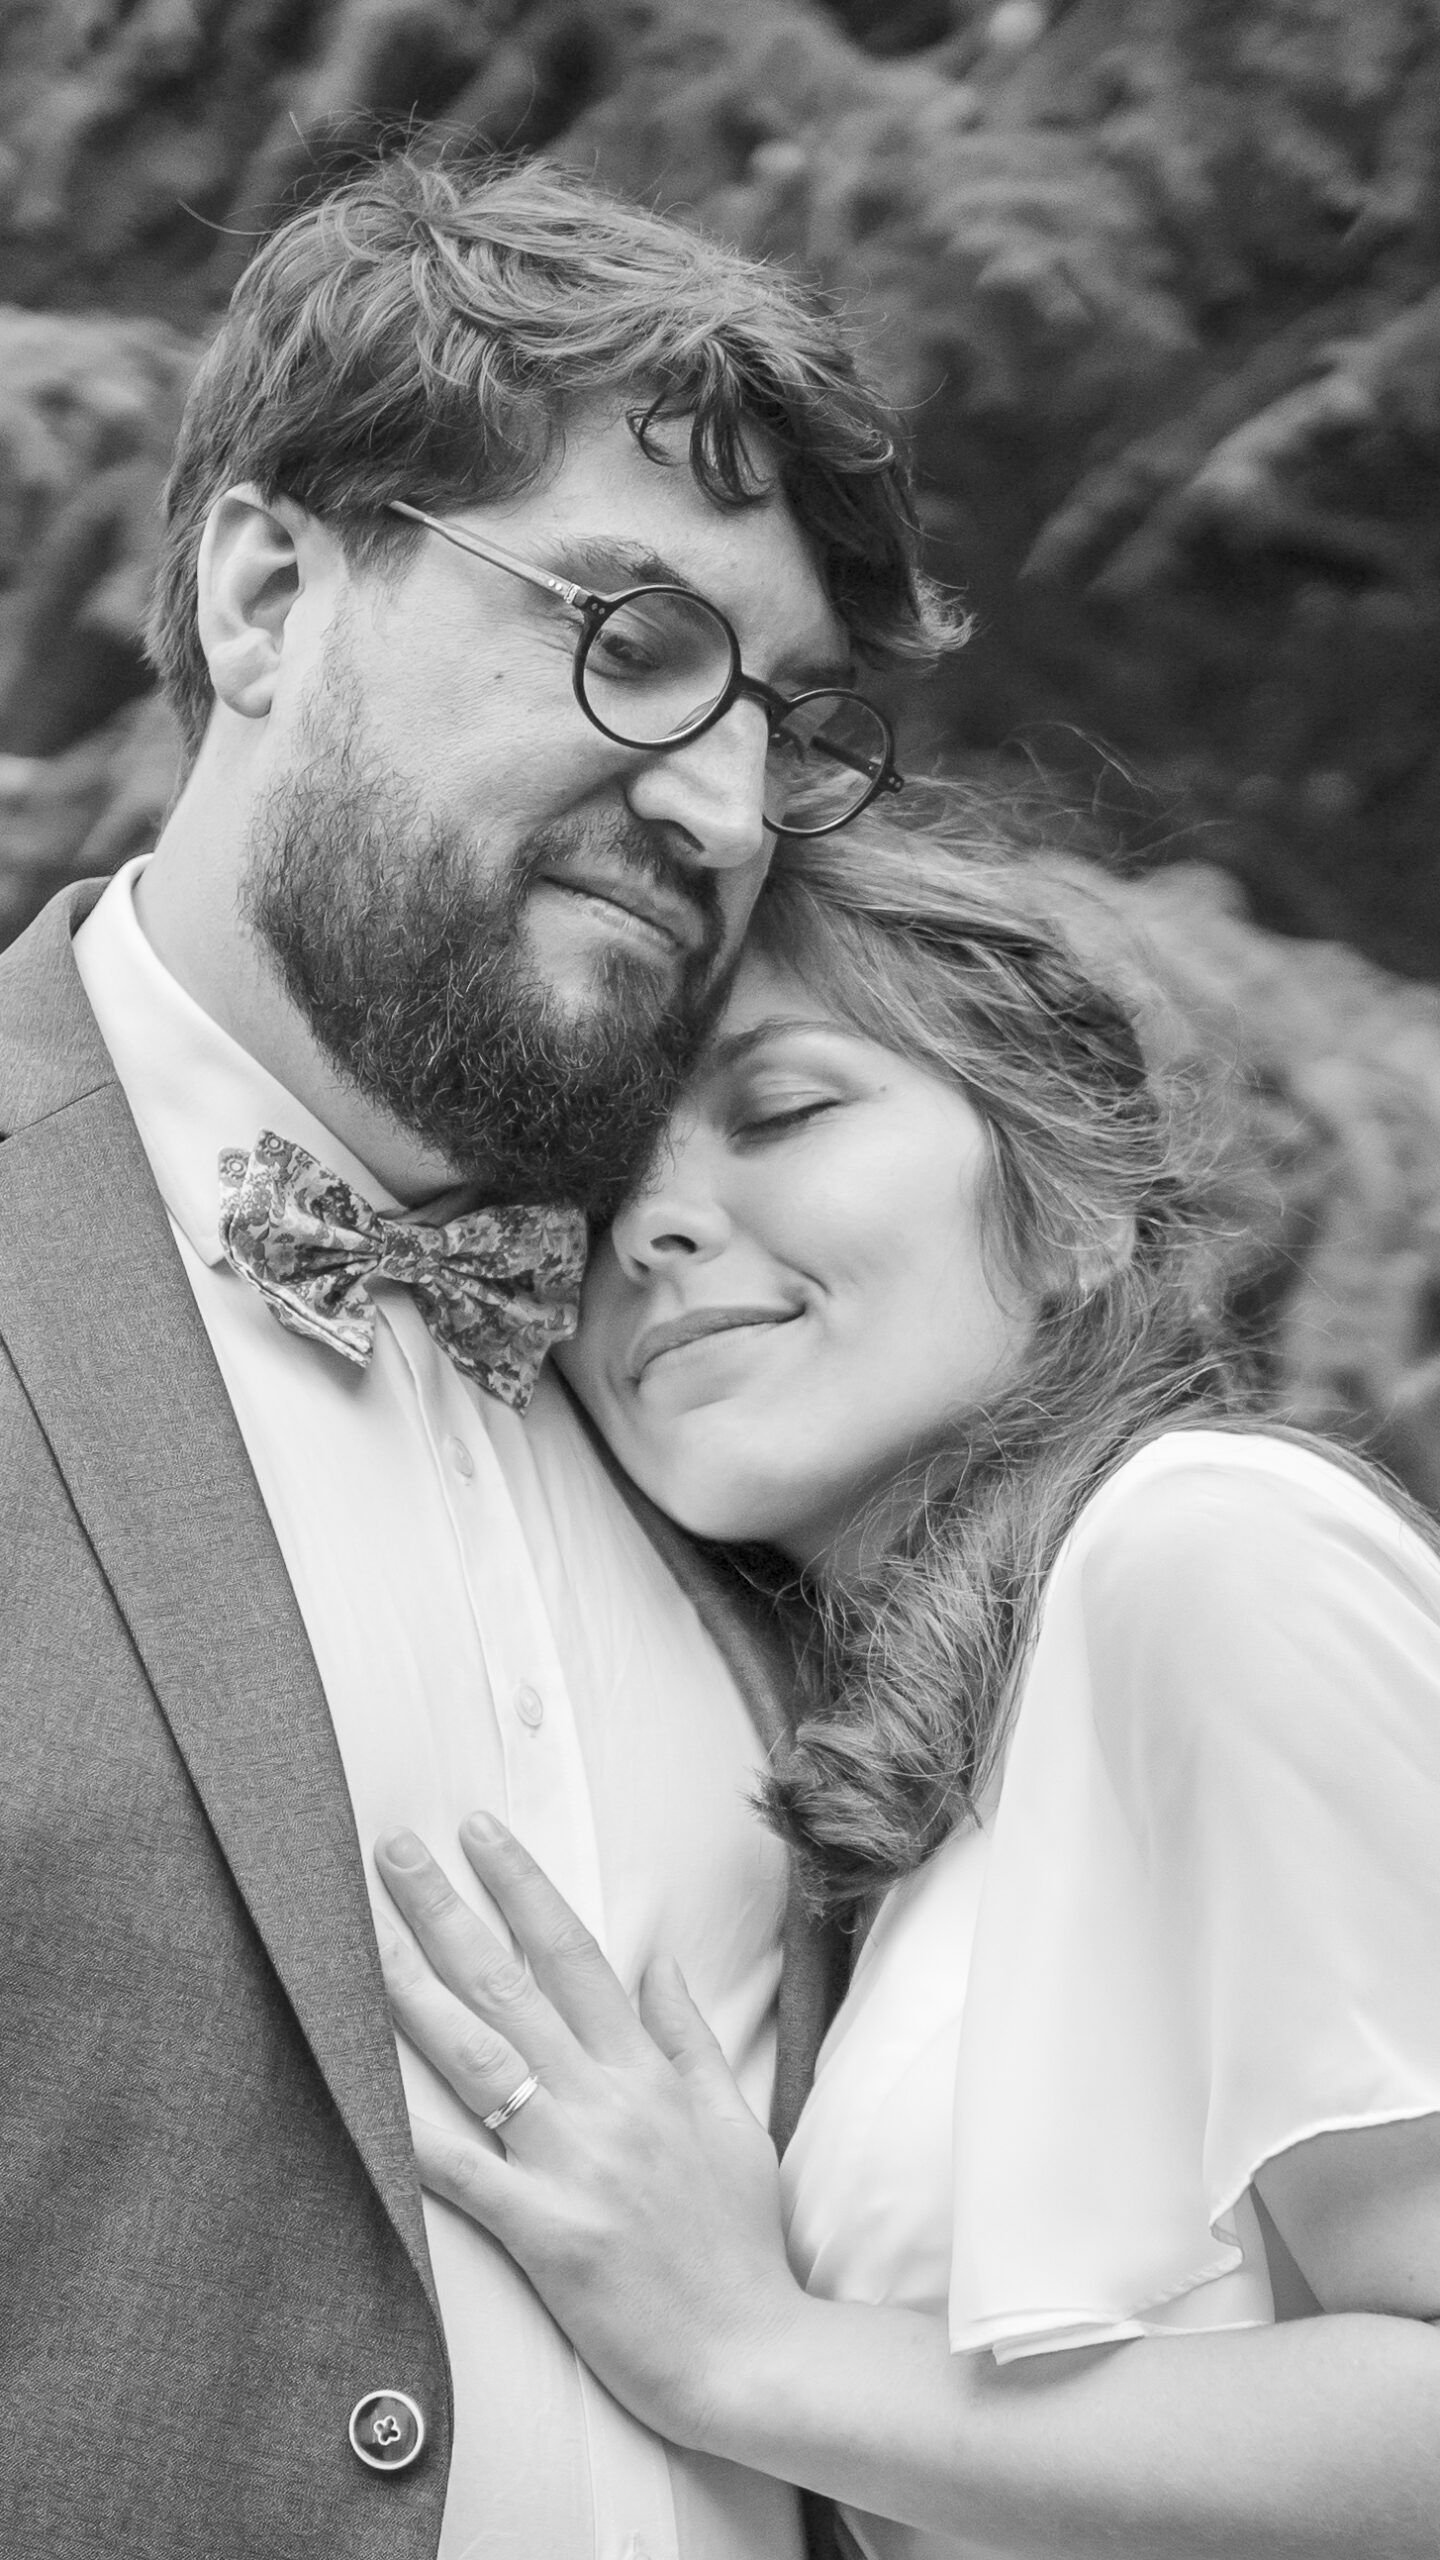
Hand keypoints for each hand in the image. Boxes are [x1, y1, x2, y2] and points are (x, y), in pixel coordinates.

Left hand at [373, 1814, 808, 2450]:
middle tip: (391, 1851)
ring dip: (415, 1992)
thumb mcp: (735, 2120)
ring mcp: (573, 2165)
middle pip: (510, 1985)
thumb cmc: (739, 2242)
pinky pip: (465, 2173)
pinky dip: (414, 2134)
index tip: (478, 1832)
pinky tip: (366, 2091)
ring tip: (365, 1938)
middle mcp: (605, 2102)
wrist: (750, 2353)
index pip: (574, 1952)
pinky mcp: (546, 2233)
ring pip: (478, 2059)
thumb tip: (660, 1959)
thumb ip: (690, 2037)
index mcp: (646, 2072)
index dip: (522, 1886)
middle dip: (446, 1910)